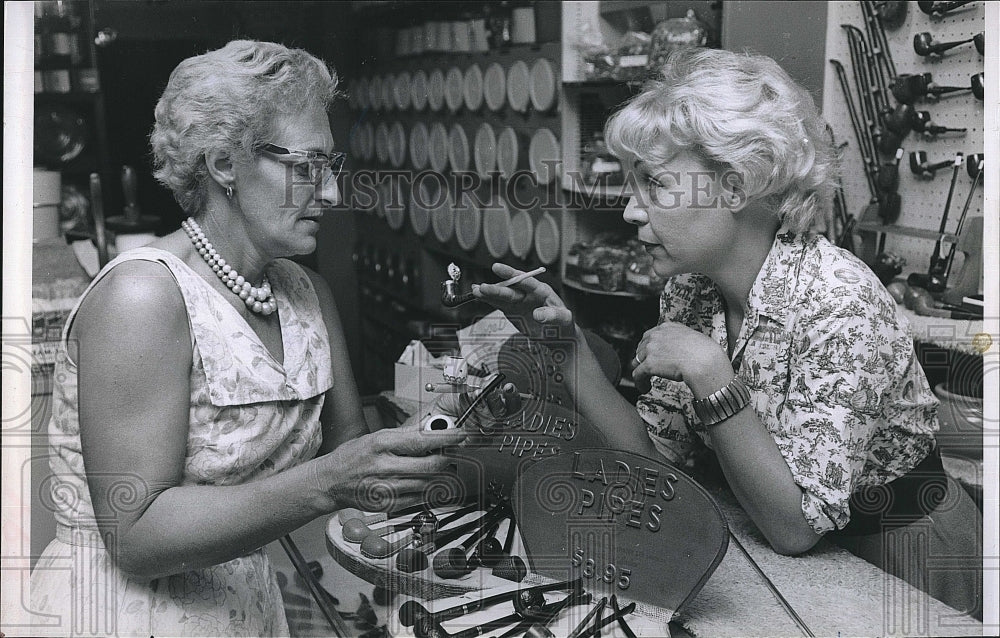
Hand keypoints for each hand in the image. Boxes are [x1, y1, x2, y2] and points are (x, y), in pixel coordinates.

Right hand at [314, 426, 468, 511]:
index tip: (460, 434)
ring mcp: (387, 488)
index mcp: (381, 444)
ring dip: (444, 475)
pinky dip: (432, 490)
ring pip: (430, 483)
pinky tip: (433, 483)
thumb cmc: (352, 457)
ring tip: (446, 466)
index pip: (422, 440)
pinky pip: (420, 498)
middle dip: (449, 457)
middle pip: (431, 464)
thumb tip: (430, 428)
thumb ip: (404, 434)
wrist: (331, 482)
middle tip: (455, 452)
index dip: (446, 437)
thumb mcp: (375, 437)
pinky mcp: (389, 504)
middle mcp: (385, 466)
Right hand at [473, 263, 573, 340]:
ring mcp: (519, 302)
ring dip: (489, 293)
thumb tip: (538, 314)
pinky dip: (488, 300)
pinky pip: (499, 304)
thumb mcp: (564, 320)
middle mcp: (528, 293)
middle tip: (482, 287)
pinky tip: (478, 296)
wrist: (558, 337)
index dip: (510, 274)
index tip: (496, 268)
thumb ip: (553, 316)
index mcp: (541, 291)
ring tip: (475, 290)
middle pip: (510, 289)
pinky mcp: (513, 310)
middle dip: (496, 289)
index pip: (524, 280)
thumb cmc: (564, 325)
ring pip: (502, 296)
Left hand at [630, 322, 733, 397]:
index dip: (649, 348)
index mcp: (667, 327)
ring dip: (642, 372)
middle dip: (643, 359)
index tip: (651, 357)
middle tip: (648, 370)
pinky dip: (640, 383)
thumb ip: (682, 341)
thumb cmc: (706, 353)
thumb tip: (682, 351)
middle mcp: (656, 335)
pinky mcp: (649, 364)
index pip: (650, 336)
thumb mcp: (693, 338)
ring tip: (647, 381)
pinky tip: (646, 388)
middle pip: (641, 348)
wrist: (705, 361)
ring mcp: (651, 349)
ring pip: (637, 361)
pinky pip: (637, 375)